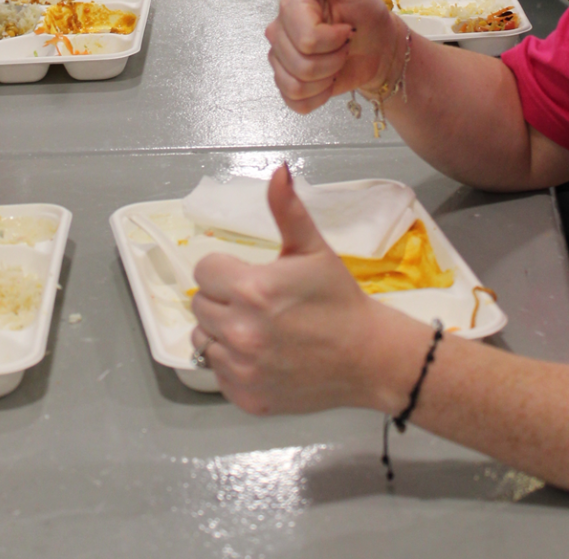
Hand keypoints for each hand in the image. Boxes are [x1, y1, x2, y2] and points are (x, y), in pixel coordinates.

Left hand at [191, 165, 423, 414]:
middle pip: (201, 303)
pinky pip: (217, 372)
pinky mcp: (246, 396)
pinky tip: (263, 355)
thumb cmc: (339, 300)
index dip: (226, 270)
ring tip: (259, 329)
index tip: (251, 277)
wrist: (368, 356)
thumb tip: (278, 171)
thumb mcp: (313, 249)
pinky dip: (232, 363)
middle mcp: (239, 330)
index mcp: (251, 289)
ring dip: (222, 332)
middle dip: (224, 299)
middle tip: (260, 304)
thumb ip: (287, 209)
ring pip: (203, 338)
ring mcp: (241, 368)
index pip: (205, 270)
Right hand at [265, 0, 404, 112]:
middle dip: (332, 60)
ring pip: (296, 84)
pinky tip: (327, 83)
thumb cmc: (368, 19)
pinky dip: (318, 97)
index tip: (347, 28)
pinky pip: (294, 101)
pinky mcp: (286, 84)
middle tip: (344, 46)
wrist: (380, 51)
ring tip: (337, 63)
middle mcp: (279, 32)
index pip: (306, 39)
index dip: (334, 40)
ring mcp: (280, 59)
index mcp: (292, 7)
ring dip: (327, 79)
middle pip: (300, 64)